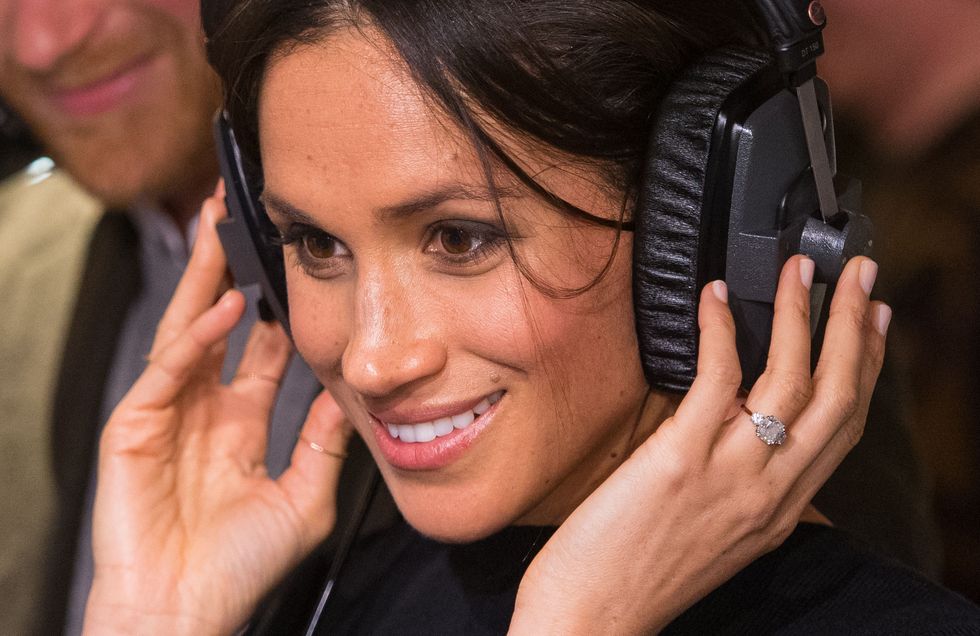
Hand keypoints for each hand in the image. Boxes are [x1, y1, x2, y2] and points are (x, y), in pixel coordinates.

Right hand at [83, 188, 346, 634]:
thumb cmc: (240, 569)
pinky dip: (196, 338)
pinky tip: (224, 306)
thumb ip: (324, 444)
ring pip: (186, 329)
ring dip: (203, 278)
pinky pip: (168, 371)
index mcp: (241, 423)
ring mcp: (167, 415)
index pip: (260, 348)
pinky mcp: (135, 429)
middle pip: (218, 323)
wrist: (189, 614)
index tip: (296, 265)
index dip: (274, 306)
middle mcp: (204, 410)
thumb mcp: (303, 498)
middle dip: (229, 270)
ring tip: (219, 225)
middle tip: (245, 217)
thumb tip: (351, 395)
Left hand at [511, 255, 888, 634]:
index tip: (876, 325)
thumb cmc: (638, 572)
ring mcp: (731, 475)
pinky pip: (718, 379)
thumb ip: (741, 486)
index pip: (844, 428)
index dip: (868, 369)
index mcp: (780, 509)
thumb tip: (739, 426)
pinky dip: (722, 331)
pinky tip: (718, 298)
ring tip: (799, 269)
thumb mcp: (715, 534)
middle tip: (860, 275)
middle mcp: (770, 492)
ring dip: (803, 316)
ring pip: (793, 382)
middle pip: (838, 397)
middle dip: (857, 328)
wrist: (592, 616)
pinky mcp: (682, 459)